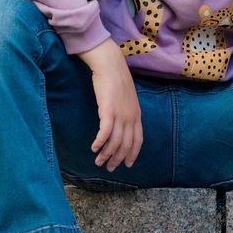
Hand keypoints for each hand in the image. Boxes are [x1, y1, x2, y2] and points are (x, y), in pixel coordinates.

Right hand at [78, 38, 142, 170]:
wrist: (110, 65)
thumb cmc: (116, 79)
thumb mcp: (126, 98)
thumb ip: (126, 111)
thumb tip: (121, 122)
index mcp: (137, 114)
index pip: (138, 140)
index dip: (132, 154)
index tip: (127, 164)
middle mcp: (130, 117)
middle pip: (126, 145)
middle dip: (117, 159)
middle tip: (108, 168)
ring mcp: (120, 114)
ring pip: (115, 142)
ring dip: (107, 154)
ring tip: (98, 161)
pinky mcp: (108, 111)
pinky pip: (105, 132)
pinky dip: (100, 142)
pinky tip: (94, 148)